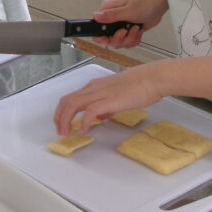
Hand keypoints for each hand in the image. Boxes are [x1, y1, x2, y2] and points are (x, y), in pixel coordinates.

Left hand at [54, 62, 168, 134]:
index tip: (63, 125)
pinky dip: (83, 122)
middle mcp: (93, 88)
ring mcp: (100, 93)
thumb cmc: (140, 86)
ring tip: (66, 133)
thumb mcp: (118, 96)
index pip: (71, 98)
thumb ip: (106, 106)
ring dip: (66, 120)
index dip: (63, 112)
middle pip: (66, 101)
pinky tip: (84, 130)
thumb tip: (100, 116)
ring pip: (73, 104)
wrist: (152, 78)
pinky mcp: (109, 100)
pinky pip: (90, 111)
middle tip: (60, 132)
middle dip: (59, 118)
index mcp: (95, 86)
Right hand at [90, 0, 168, 47]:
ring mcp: (120, 25)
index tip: (109, 38)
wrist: (159, 4)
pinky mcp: (128, 30)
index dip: (101, 36)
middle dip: (120, 39)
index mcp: (108, 10)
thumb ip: (111, 15)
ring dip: (130, 39)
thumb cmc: (145, 3)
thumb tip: (96, 16)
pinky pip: (127, 42)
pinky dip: (134, 39)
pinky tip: (138, 31)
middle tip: (126, 31)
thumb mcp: (127, 11)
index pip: (96, 27)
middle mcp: (112, 18)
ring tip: (135, 28)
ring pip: (119, 42)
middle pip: (108, 39)